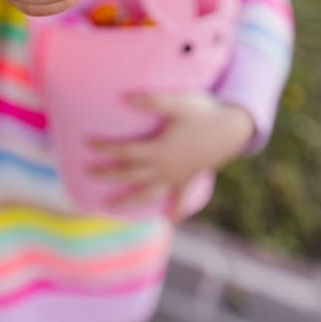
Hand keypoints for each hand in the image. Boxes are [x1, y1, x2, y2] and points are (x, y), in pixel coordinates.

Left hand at [88, 93, 253, 213]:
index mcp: (158, 150)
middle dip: (108, 175)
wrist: (233, 128)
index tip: (87, 143)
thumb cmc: (204, 112)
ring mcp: (177, 176)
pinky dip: (176, 211)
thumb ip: (151, 101)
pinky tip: (171, 223)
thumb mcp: (178, 102)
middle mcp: (165, 168)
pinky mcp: (190, 178)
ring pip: (149, 194)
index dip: (105, 148)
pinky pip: (181, 199)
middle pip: (130, 175)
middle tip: (88, 174)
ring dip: (130, 201)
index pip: (125, 152)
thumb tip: (125, 99)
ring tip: (112, 207)